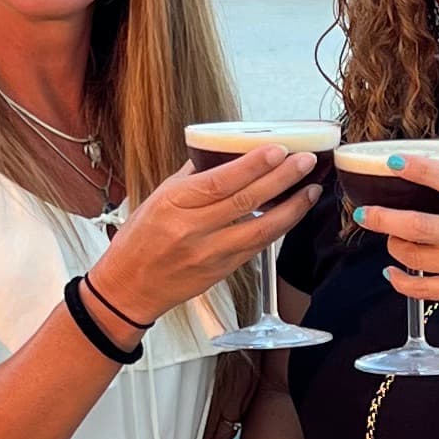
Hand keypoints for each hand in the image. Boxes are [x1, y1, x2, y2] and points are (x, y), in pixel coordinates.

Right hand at [89, 146, 318, 329]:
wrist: (128, 288)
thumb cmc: (140, 240)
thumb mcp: (157, 198)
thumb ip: (191, 177)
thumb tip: (222, 154)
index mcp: (173, 204)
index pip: (219, 182)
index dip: (252, 165)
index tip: (278, 150)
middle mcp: (192, 230)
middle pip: (245, 201)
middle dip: (281, 179)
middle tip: (305, 162)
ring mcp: (209, 254)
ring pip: (260, 229)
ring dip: (290, 208)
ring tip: (310, 189)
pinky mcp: (222, 271)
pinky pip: (256, 247)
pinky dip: (277, 229)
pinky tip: (292, 214)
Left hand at [347, 160, 438, 330]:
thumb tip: (431, 180)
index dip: (418, 169)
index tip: (393, 162)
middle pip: (420, 226)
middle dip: (384, 218)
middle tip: (365, 212)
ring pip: (415, 257)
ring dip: (394, 246)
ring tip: (390, 237)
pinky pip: (422, 289)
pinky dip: (400, 281)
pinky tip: (393, 271)